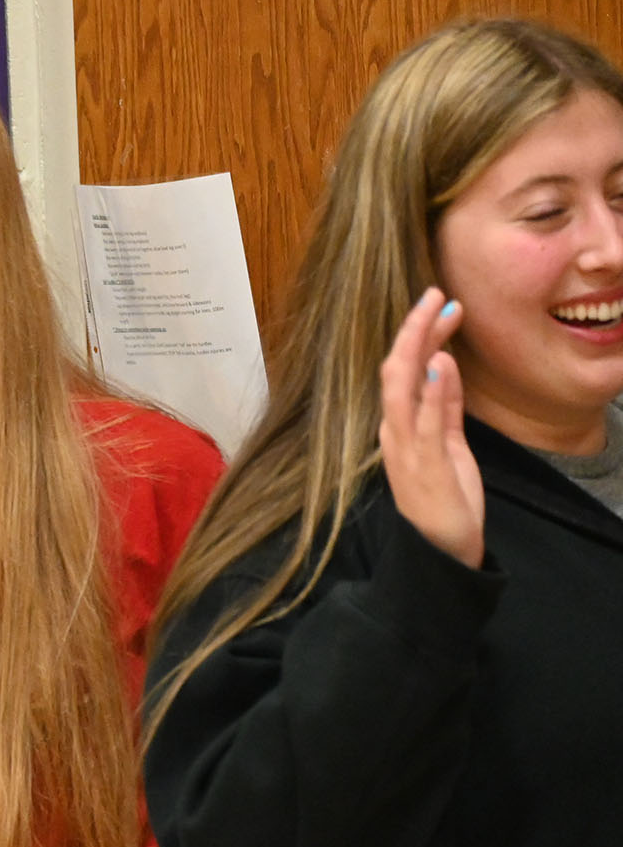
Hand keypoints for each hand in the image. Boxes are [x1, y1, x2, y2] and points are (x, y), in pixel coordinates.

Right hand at [378, 287, 484, 567]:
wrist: (442, 553)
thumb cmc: (446, 501)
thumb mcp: (451, 445)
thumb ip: (447, 407)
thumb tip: (447, 363)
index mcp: (400, 426)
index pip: (405, 371)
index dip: (419, 335)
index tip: (438, 303)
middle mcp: (395, 432)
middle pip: (397, 370)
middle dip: (413, 330)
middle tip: (433, 293)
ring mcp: (406, 449)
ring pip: (404, 389)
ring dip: (420, 348)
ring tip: (435, 314)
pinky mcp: (424, 467)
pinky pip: (427, 424)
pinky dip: (433, 393)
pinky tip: (441, 365)